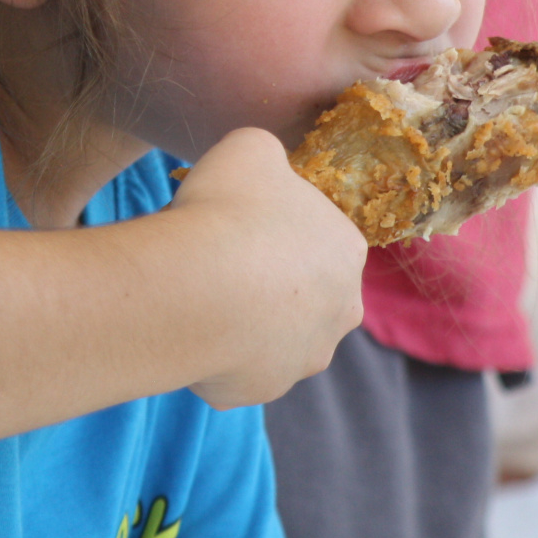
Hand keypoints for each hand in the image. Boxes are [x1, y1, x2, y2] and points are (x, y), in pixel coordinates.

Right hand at [166, 127, 366, 408]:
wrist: (194, 286)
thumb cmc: (229, 208)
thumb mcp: (252, 147)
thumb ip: (268, 157)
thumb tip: (263, 169)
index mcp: (347, 250)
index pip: (319, 235)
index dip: (275, 225)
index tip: (239, 219)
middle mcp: (339, 311)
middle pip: (304, 291)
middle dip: (268, 278)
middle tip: (219, 256)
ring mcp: (302, 359)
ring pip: (274, 335)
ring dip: (244, 317)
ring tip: (199, 291)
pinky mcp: (259, 390)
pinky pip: (235, 367)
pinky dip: (214, 349)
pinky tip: (190, 324)